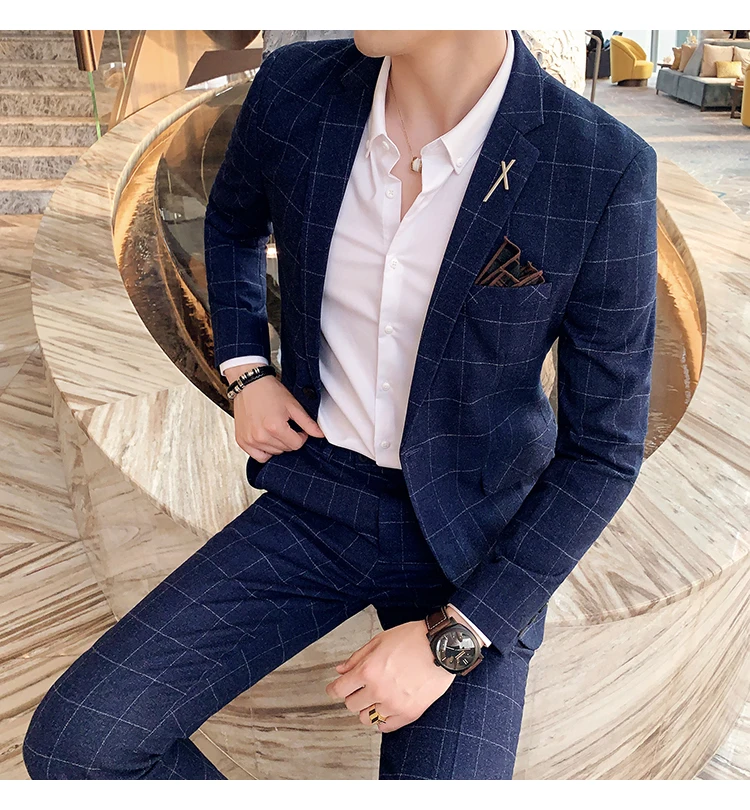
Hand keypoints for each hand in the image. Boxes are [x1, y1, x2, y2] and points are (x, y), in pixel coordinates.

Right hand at [227, 363, 324, 461]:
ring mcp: (250, 440)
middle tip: (285, 424)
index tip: (297, 427)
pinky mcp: (242, 441)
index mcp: (274, 427)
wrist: (249, 384)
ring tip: (274, 428)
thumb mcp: (293, 405)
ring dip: (278, 444)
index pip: (296, 445)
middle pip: (285, 449)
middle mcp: (260, 436)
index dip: (301, 436)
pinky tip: (266, 438)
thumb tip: (320, 435)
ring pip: (274, 453)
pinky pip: (259, 456)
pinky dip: (265, 450)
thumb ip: (307, 423)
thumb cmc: (269, 391)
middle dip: (289, 438)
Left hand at [325, 617, 455, 732]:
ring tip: (376, 697)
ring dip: (367, 708)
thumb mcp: (380, 641)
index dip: (333, 689)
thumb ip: (357, 657)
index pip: (339, 690)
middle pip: (351, 705)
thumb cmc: (413, 639)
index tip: (334, 689)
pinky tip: (385, 709)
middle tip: (360, 688)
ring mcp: (394, 704)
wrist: (441, 647)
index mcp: (368, 670)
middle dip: (352, 696)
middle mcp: (378, 690)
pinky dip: (382, 721)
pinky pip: (386, 727)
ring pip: (366, 718)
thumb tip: (340, 670)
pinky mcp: (409, 713)